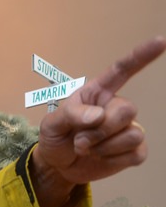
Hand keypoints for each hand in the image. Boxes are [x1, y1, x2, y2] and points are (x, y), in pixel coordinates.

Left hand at [31, 36, 165, 206]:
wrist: (57, 165)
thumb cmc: (55, 137)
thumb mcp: (51, 124)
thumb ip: (70, 114)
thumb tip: (98, 115)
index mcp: (96, 93)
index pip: (121, 71)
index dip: (141, 56)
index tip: (160, 41)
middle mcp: (114, 107)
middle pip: (128, 110)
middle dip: (102, 129)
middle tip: (80, 141)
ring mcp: (127, 128)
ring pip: (133, 134)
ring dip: (105, 146)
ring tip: (86, 148)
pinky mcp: (133, 151)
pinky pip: (136, 153)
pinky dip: (114, 159)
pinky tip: (100, 157)